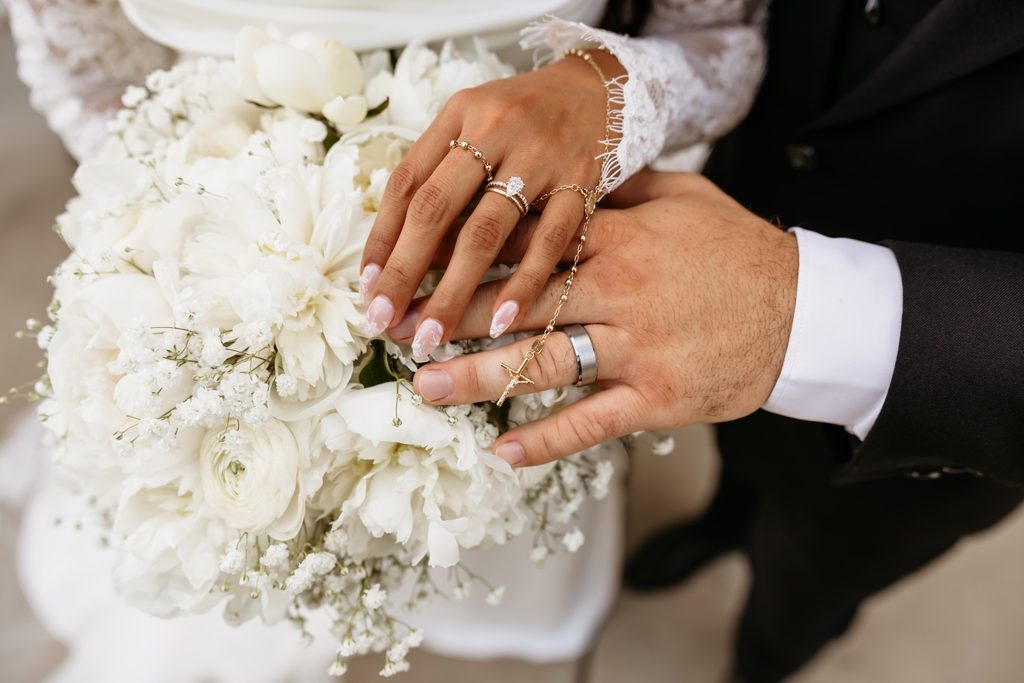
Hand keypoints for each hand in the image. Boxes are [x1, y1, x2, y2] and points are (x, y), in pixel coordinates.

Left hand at [359, 50, 624, 356]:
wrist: (602, 87)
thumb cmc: (527, 117)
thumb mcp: (476, 123)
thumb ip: (440, 171)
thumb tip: (394, 245)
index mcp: (459, 115)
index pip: (407, 183)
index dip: (382, 239)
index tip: (367, 287)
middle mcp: (494, 130)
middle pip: (435, 209)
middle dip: (405, 271)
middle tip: (385, 321)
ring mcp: (540, 157)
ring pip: (485, 232)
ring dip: (453, 291)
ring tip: (432, 335)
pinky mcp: (581, 182)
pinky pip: (548, 241)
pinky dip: (521, 284)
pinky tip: (498, 322)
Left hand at [409, 171, 798, 466]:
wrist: (803, 310)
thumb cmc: (737, 253)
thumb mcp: (682, 198)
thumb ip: (619, 192)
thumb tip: (565, 180)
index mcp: (618, 240)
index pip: (527, 243)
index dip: (467, 255)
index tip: (422, 265)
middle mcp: (619, 292)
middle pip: (516, 303)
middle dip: (450, 315)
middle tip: (398, 329)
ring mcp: (636, 349)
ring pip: (542, 364)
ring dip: (477, 377)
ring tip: (425, 386)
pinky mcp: (656, 397)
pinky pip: (591, 423)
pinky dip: (546, 440)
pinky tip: (503, 451)